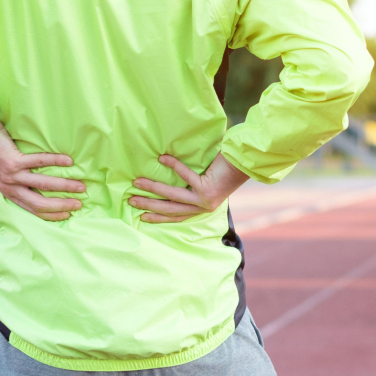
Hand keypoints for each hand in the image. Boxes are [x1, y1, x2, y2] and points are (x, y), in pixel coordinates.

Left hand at [0, 120, 84, 220]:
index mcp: (10, 192)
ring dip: (64, 186)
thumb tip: (40, 182)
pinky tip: (68, 161)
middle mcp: (11, 187)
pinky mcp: (14, 160)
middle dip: (61, 205)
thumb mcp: (3, 173)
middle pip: (40, 203)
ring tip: (80, 186)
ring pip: (43, 184)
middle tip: (79, 204)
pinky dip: (55, 161)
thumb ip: (18, 180)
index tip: (67, 215)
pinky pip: (39, 162)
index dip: (51, 214)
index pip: (33, 209)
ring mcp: (12, 175)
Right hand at [130, 152, 249, 223]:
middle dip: (148, 205)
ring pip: (173, 196)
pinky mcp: (206, 189)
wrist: (244, 164)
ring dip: (153, 188)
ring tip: (137, 181)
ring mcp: (203, 199)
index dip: (158, 217)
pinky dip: (174, 166)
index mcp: (201, 208)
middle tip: (131, 200)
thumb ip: (193, 186)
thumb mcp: (207, 182)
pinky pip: (186, 176)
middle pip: (169, 208)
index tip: (142, 216)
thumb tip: (173, 178)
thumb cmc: (226, 170)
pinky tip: (162, 158)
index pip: (176, 216)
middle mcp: (201, 207)